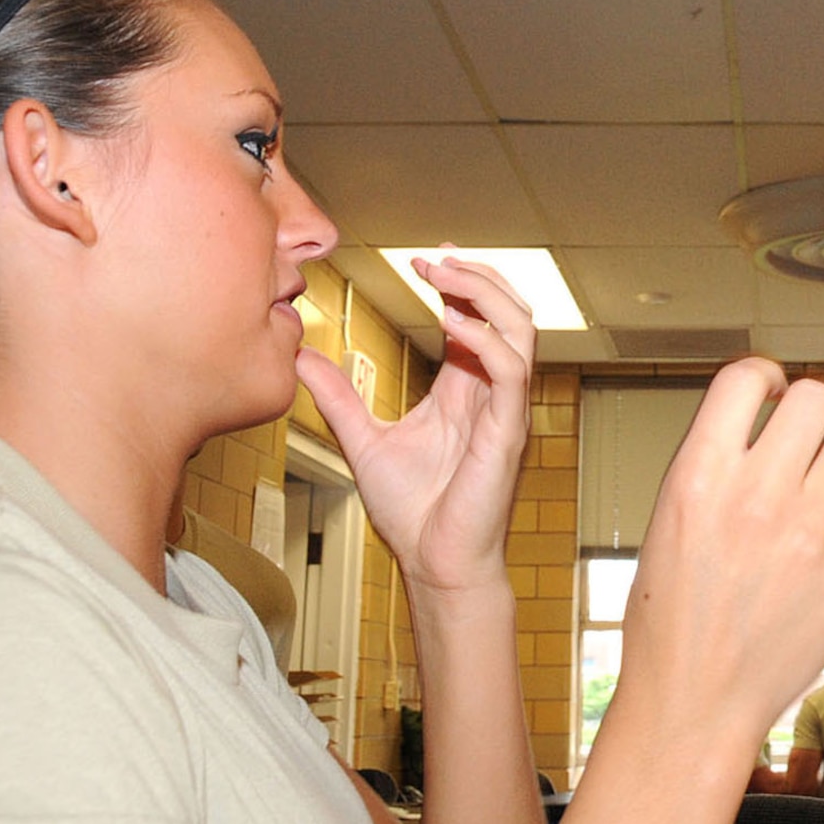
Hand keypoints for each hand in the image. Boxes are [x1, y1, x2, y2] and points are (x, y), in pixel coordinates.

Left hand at [296, 254, 535, 595]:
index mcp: (465, 390)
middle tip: (433, 259)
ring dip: (485, 294)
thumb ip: (338, 398)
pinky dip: (487, 339)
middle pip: (508, 311)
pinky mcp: (507, 430)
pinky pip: (512, 370)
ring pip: (521, 329)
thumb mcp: (363, 440)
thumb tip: (302, 359)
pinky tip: (452, 323)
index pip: (476, 319)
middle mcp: (491, 392)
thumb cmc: (412, 513)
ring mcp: (504, 408)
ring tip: (444, 275)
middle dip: (476, 276)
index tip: (430, 258)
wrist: (433, 565)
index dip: (460, 283)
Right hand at [619, 358, 823, 743]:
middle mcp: (758, 495)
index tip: (770, 389)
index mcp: (700, 475)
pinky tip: (805, 567)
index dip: (763, 375)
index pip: (745, 377)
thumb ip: (715, 464)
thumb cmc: (671, 617)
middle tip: (798, 434)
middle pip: (815, 397)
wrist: (696, 700)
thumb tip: (758, 418)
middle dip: (807, 409)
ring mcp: (810, 532)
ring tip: (801, 507)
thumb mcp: (668, 520)